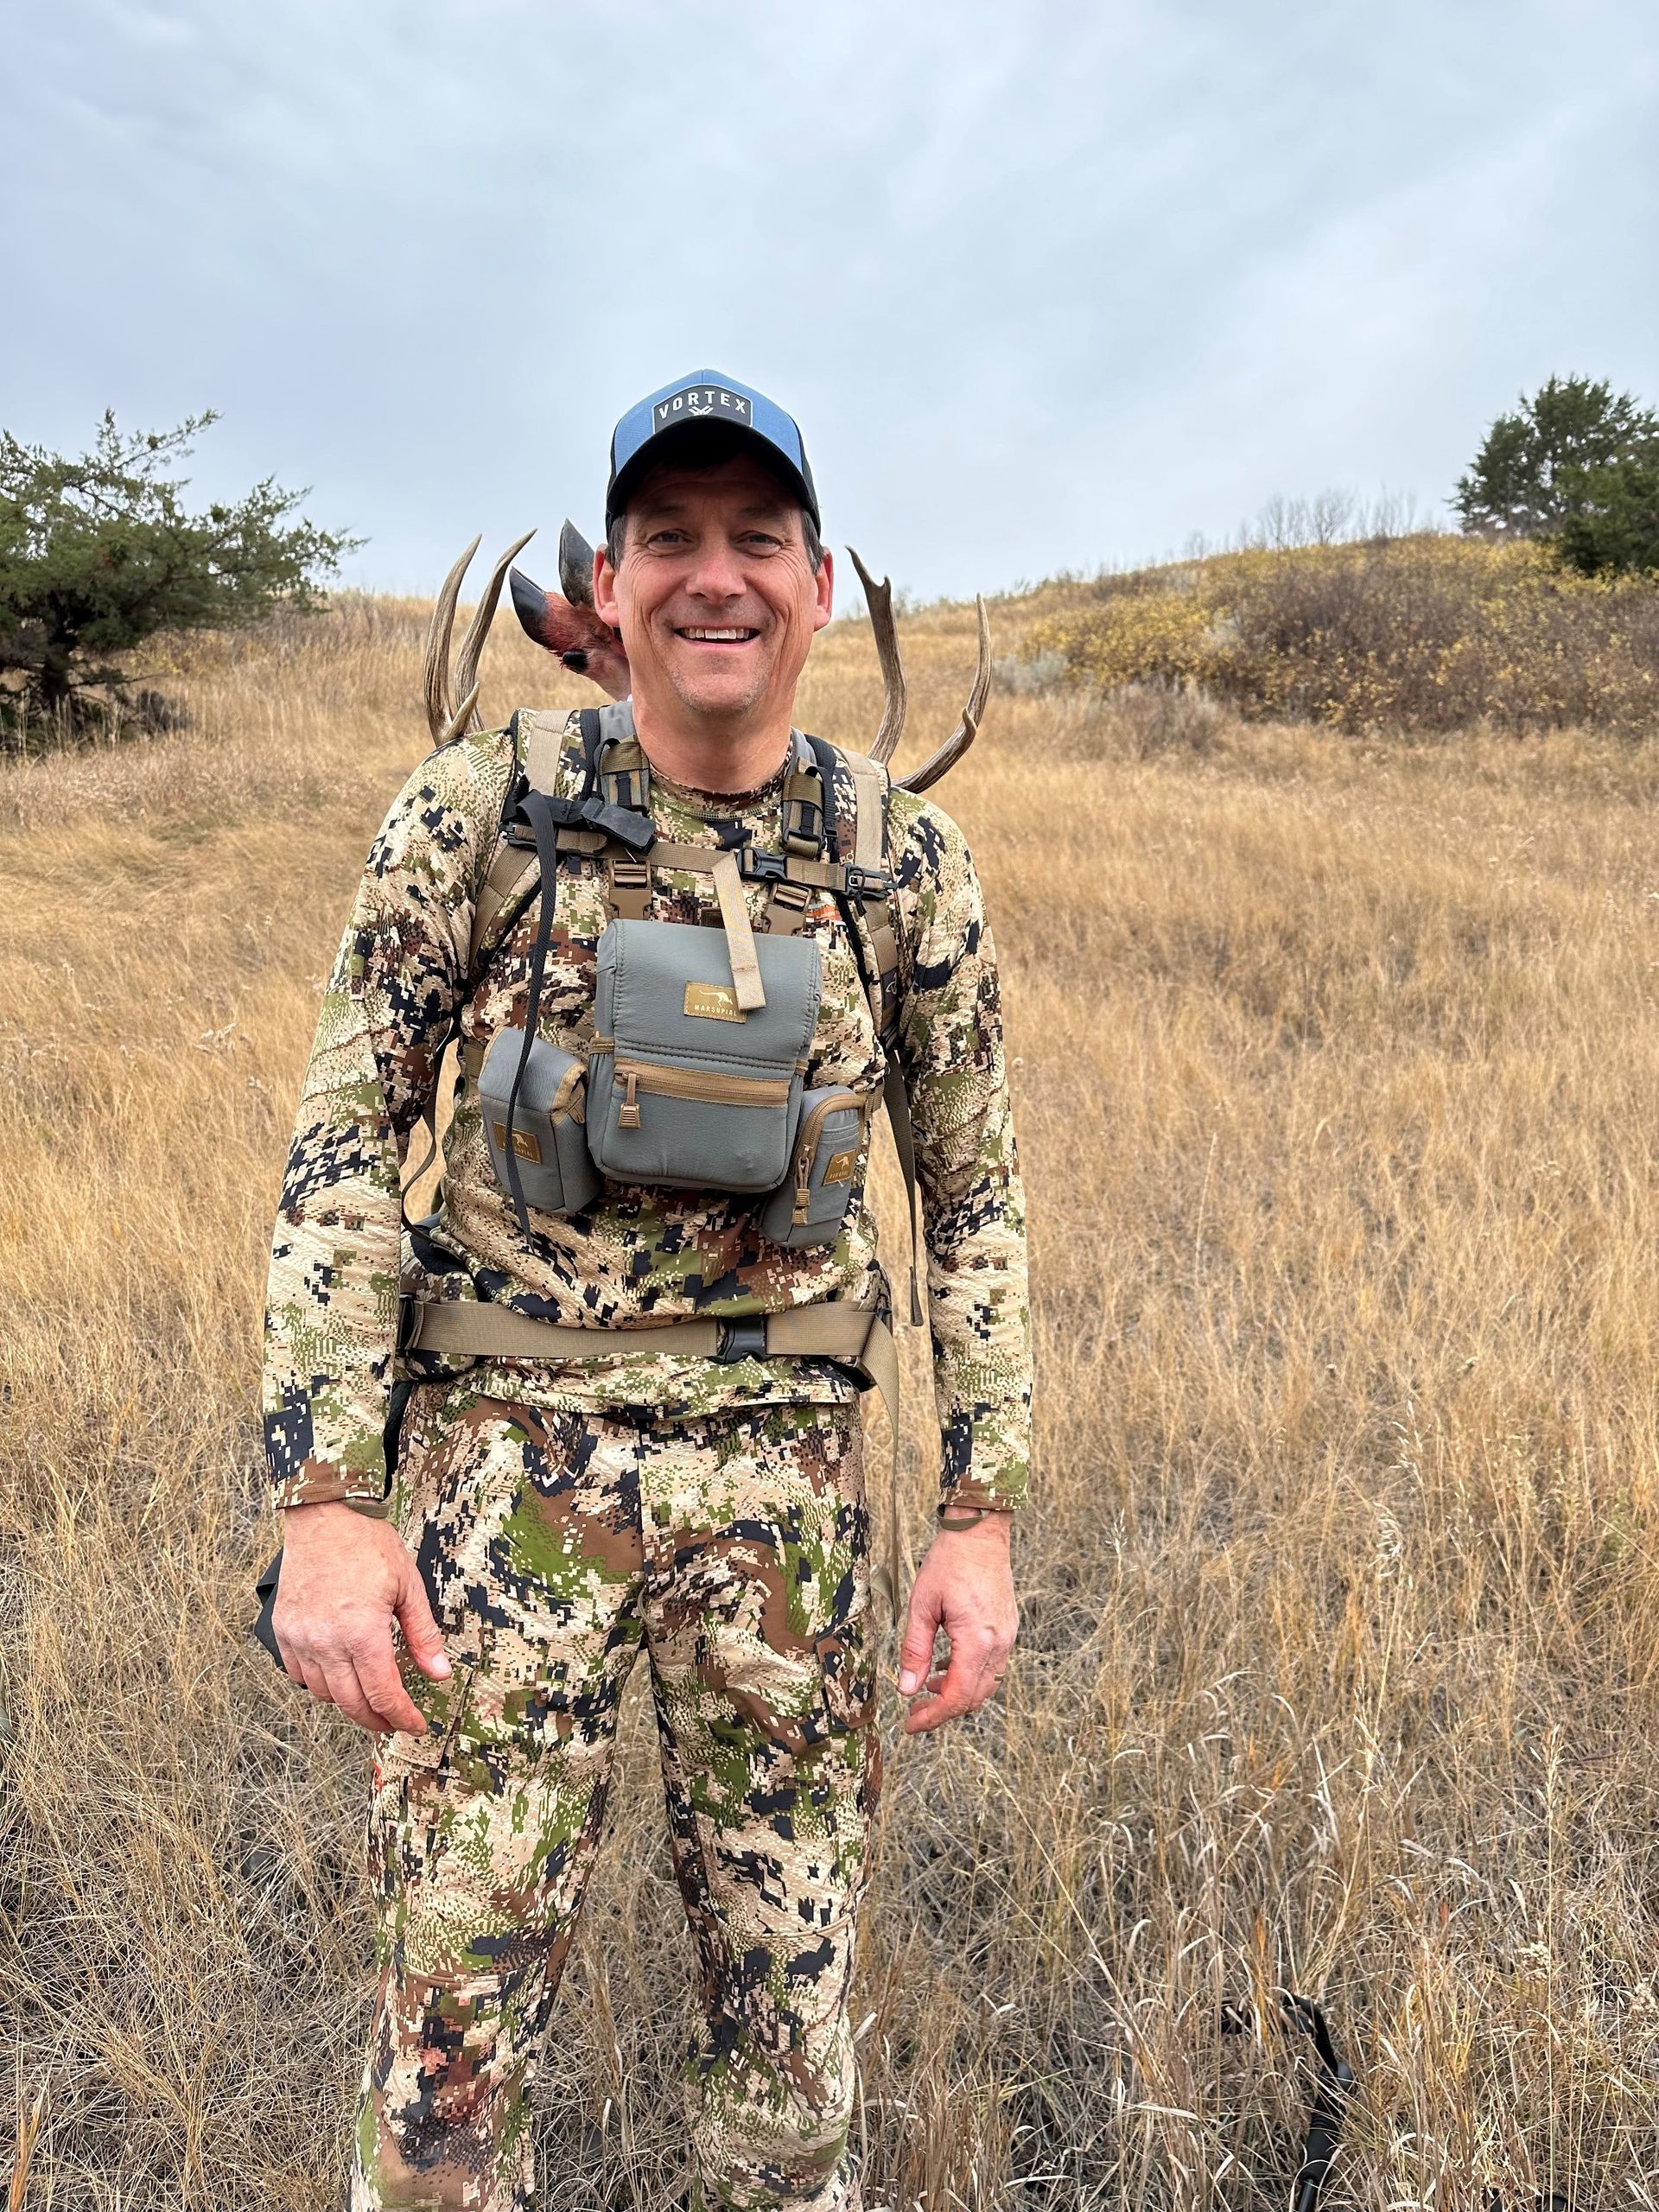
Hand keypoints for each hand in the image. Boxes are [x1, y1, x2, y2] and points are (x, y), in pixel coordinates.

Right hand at [272, 1501, 450, 1735]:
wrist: (324, 1518)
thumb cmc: (367, 1545)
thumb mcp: (408, 1586)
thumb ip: (423, 1634)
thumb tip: (440, 1674)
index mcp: (362, 1633)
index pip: (383, 1694)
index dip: (401, 1717)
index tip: (415, 1725)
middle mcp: (326, 1642)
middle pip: (352, 1704)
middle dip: (377, 1720)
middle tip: (394, 1721)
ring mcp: (300, 1638)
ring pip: (324, 1694)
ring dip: (348, 1703)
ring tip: (369, 1697)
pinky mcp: (283, 1631)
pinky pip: (298, 1675)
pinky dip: (319, 1684)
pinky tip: (337, 1676)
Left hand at [896, 1510, 1017, 1734]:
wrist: (980, 1532)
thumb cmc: (949, 1562)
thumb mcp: (922, 1605)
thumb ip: (915, 1650)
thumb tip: (906, 1689)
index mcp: (977, 1641)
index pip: (957, 1697)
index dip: (933, 1717)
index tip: (911, 1725)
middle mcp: (999, 1644)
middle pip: (975, 1698)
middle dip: (943, 1711)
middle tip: (914, 1713)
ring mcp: (1008, 1637)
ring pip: (985, 1685)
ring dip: (957, 1694)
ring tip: (926, 1689)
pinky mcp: (1008, 1629)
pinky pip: (991, 1666)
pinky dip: (969, 1676)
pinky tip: (945, 1667)